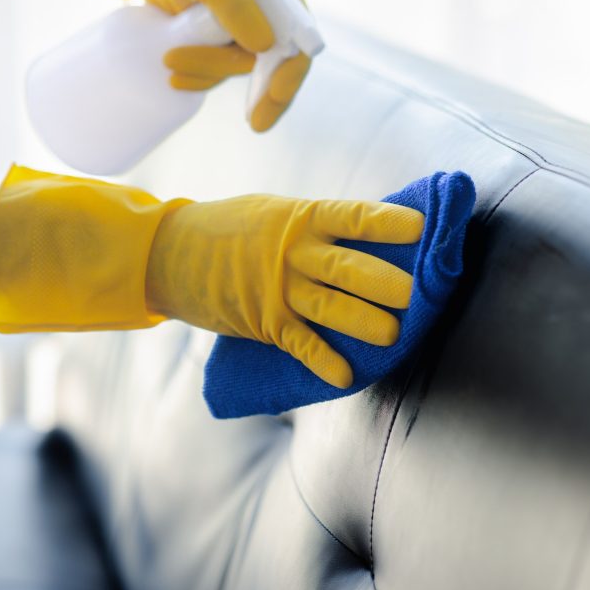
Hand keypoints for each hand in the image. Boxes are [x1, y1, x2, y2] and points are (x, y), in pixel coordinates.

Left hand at [8, 0, 310, 129]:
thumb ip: (234, 4)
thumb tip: (266, 47)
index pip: (299, 32)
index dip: (293, 68)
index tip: (275, 96)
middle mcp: (267, 4)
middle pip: (276, 58)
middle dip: (260, 89)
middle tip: (254, 125)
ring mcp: (245, 23)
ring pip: (243, 67)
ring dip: (211, 75)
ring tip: (171, 68)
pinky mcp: (222, 39)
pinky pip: (221, 68)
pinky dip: (201, 77)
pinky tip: (177, 79)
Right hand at [146, 194, 424, 387]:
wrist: (169, 251)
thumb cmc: (232, 228)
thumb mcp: (276, 213)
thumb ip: (318, 226)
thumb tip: (374, 236)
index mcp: (300, 218)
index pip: (352, 216)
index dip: (386, 222)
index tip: (420, 226)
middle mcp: (291, 252)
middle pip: (345, 266)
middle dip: (382, 281)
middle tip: (414, 293)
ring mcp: (276, 288)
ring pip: (327, 306)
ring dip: (361, 321)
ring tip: (391, 335)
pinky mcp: (262, 320)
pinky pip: (297, 343)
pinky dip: (320, 360)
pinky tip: (343, 376)